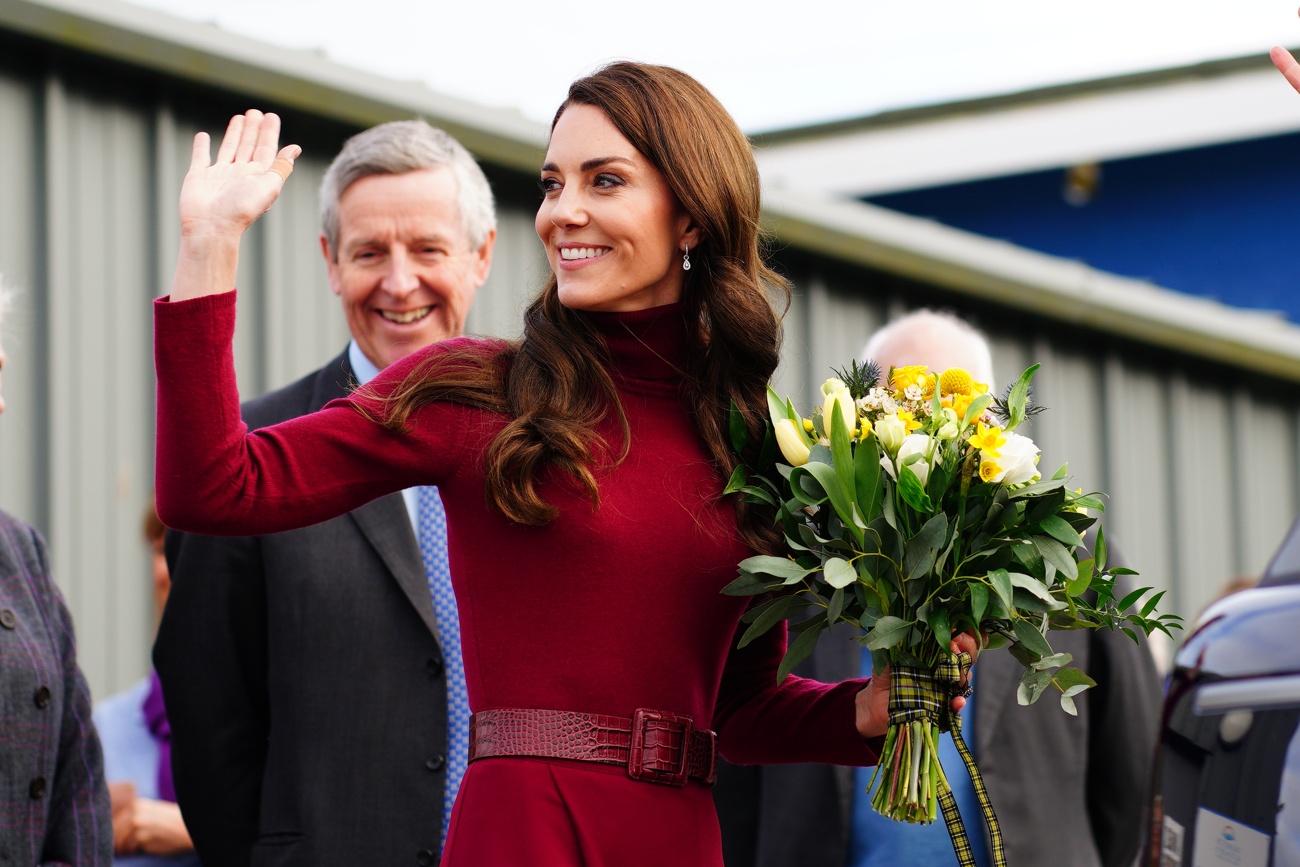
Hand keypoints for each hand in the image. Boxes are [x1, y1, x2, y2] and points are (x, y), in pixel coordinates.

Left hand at [110, 786, 194, 855]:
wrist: (190, 827)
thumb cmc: (172, 822)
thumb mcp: (154, 812)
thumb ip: (137, 816)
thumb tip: (114, 831)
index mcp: (137, 804)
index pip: (114, 820)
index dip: (115, 832)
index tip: (120, 839)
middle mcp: (135, 812)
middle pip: (114, 831)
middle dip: (117, 842)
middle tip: (123, 848)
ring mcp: (138, 825)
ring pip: (119, 841)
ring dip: (124, 848)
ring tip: (133, 850)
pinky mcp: (143, 837)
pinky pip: (130, 848)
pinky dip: (134, 851)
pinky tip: (143, 849)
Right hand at [179, 109, 299, 241]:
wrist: (212, 226)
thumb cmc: (242, 209)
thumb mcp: (269, 186)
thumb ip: (281, 167)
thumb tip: (295, 149)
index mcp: (258, 176)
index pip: (266, 149)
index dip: (270, 133)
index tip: (271, 116)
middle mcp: (240, 174)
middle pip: (249, 146)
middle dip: (253, 129)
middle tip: (255, 113)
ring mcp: (219, 175)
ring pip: (229, 148)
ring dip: (234, 133)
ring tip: (239, 117)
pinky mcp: (198, 176)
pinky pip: (200, 157)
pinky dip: (201, 146)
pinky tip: (203, 135)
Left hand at [854, 630, 980, 738]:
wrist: (878, 706)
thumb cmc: (885, 678)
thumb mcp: (887, 658)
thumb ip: (895, 644)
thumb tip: (901, 627)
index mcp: (933, 652)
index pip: (957, 638)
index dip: (963, 633)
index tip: (955, 631)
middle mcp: (943, 668)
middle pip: (968, 654)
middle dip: (967, 648)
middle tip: (953, 646)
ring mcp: (945, 687)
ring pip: (966, 677)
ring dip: (964, 673)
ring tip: (954, 672)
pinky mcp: (942, 707)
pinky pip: (956, 705)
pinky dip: (958, 703)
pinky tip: (956, 701)